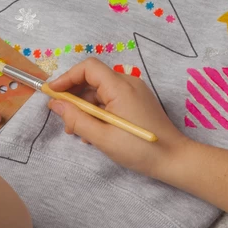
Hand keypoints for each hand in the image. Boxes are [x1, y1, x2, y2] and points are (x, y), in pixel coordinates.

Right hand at [47, 59, 188, 180]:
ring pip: (101, 91)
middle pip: (93, 79)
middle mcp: (128, 83)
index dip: (67, 77)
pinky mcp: (138, 102)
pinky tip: (95, 132)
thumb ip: (76, 119)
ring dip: (86, 108)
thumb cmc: (139, 149)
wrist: (174, 159)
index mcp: (120, 87)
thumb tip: (56, 104)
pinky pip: (112, 99)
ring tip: (80, 132)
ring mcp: (135, 92)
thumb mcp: (102, 137)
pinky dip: (99, 111)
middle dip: (75, 97)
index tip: (53, 93)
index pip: (88, 67)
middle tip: (65, 120)